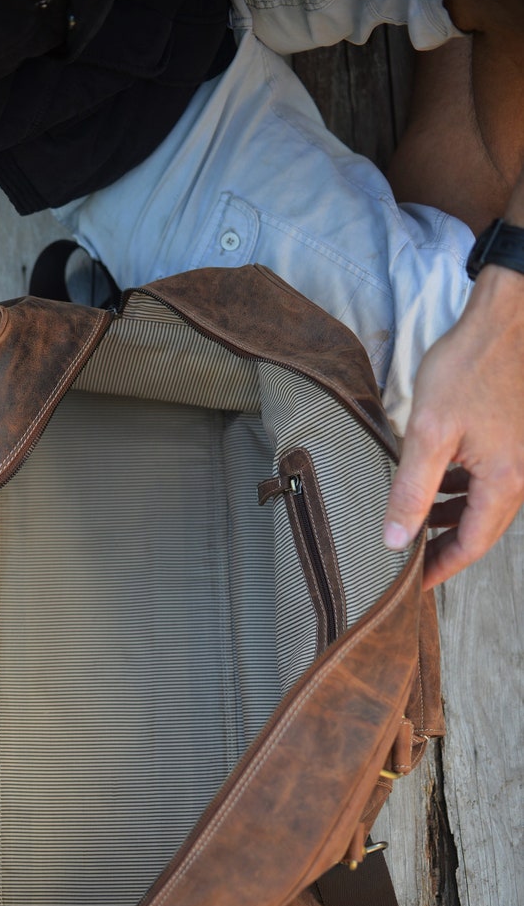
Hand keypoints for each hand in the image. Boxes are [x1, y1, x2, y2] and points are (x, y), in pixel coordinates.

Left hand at [384, 264, 523, 588]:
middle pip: (480, 531)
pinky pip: (488, 481)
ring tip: (414, 526)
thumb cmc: (470, 366)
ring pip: (483, 506)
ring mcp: (521, 459)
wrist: (504, 320)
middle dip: (443, 548)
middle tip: (409, 561)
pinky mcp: (514, 441)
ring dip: (450, 519)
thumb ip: (411, 490)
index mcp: (504, 481)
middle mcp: (521, 476)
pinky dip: (460, 492)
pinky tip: (435, 486)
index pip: (470, 546)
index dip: (439, 568)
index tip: (413, 584)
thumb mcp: (429, 433)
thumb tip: (395, 538)